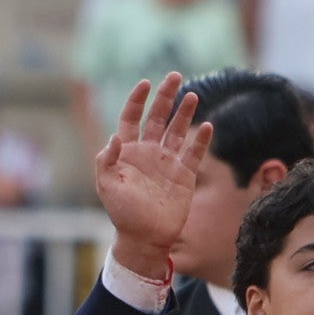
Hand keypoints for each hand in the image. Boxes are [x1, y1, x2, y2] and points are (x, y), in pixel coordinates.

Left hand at [87, 73, 210, 280]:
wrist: (145, 238)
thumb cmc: (122, 213)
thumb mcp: (106, 187)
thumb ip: (106, 161)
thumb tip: (113, 137)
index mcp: (128, 152)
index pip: (132, 118)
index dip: (137, 100)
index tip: (145, 83)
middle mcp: (148, 152)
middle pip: (158, 117)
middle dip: (166, 97)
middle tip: (175, 76)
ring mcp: (167, 163)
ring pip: (178, 131)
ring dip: (184, 113)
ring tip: (192, 95)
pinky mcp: (184, 175)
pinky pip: (194, 153)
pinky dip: (202, 140)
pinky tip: (207, 125)